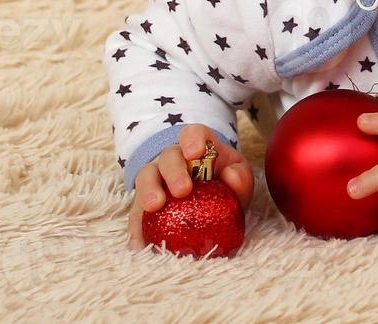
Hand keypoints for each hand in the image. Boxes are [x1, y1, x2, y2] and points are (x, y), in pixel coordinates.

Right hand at [128, 124, 254, 249]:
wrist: (212, 199)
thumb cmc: (225, 182)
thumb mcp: (238, 177)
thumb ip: (240, 177)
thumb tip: (231, 177)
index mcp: (197, 147)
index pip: (193, 133)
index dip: (192, 139)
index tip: (195, 152)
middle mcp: (173, 159)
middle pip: (169, 157)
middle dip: (174, 171)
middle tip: (182, 190)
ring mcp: (156, 179)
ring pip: (146, 177)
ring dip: (148, 190)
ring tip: (153, 207)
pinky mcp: (143, 204)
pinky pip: (137, 214)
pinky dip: (136, 228)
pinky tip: (139, 243)